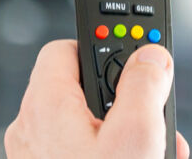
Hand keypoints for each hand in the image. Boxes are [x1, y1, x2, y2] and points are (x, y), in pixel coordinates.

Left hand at [5, 40, 188, 158]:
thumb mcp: (137, 136)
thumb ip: (145, 85)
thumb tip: (151, 56)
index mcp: (47, 105)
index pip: (67, 47)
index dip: (107, 45)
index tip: (139, 48)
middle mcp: (33, 129)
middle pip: (84, 88)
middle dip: (128, 99)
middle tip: (158, 114)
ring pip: (88, 126)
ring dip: (128, 134)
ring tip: (157, 153)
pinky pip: (82, 154)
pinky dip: (113, 155)